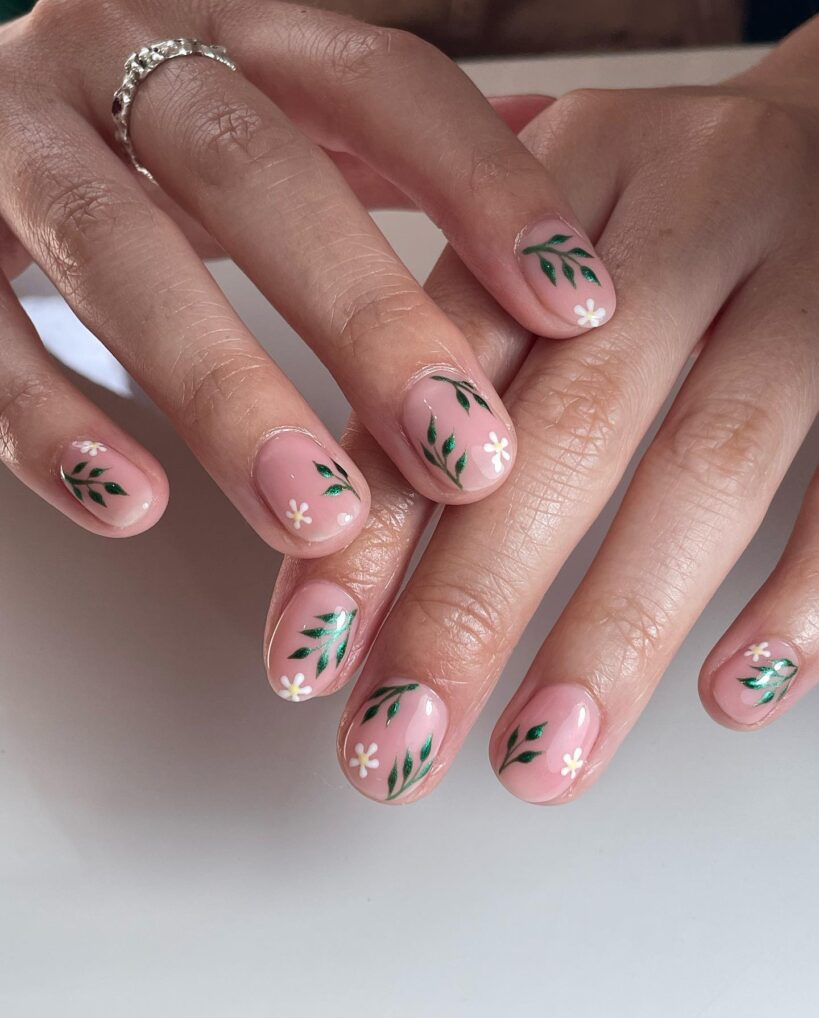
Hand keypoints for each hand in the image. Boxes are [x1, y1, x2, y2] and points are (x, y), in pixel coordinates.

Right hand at [0, 1, 615, 551]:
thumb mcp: (283, 117)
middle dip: (363, 317)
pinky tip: (134, 505)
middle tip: (461, 451)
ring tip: (317, 519)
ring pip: (115, 254)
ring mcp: (13, 149)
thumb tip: (561, 181)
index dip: (485, 186)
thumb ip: (401, 157)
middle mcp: (119, 64)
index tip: (580, 304)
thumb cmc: (157, 134)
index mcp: (234, 33)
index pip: (381, 82)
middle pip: (254, 170)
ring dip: (224, 394)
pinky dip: (54, 423)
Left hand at [264, 17, 818, 798]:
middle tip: (397, 744)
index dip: (371, 517)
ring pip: (705, 467)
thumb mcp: (554, 212)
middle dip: (468, 605)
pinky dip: (798, 597)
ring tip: (538, 760)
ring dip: (614, 634)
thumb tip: (338, 518)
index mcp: (572, 173)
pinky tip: (732, 695)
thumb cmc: (673, 193)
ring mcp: (807, 277)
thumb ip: (460, 323)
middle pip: (563, 430)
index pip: (443, 359)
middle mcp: (687, 216)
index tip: (309, 652)